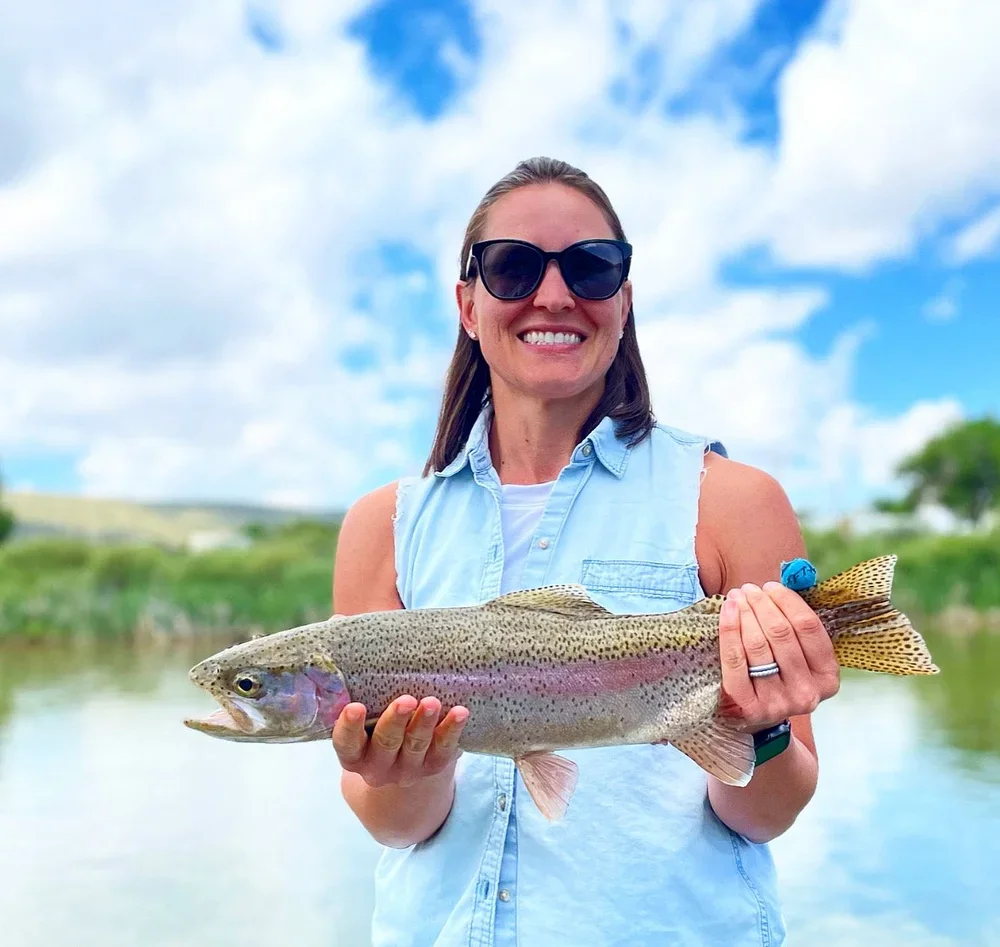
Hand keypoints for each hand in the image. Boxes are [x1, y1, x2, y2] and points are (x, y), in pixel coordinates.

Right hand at [332, 694, 468, 787]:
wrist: (404, 759)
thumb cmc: (377, 719)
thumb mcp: (365, 710)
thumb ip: (360, 681)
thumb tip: (353, 629)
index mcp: (354, 753)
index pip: (346, 743)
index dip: (349, 727)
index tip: (355, 707)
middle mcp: (378, 765)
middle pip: (385, 744)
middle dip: (395, 721)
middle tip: (406, 700)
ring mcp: (407, 769)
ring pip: (415, 746)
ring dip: (424, 724)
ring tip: (432, 702)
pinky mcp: (434, 765)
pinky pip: (444, 750)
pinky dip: (451, 730)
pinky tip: (460, 713)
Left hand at [718, 581, 839, 731]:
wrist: (759, 723)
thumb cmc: (779, 676)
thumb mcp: (799, 658)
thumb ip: (796, 627)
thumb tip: (782, 583)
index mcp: (828, 678)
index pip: (809, 629)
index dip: (788, 601)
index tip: (771, 587)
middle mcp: (807, 694)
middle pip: (782, 634)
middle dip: (763, 605)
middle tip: (750, 589)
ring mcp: (778, 703)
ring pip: (758, 645)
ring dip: (746, 613)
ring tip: (738, 596)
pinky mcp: (749, 707)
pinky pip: (735, 660)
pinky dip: (729, 629)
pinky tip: (727, 611)